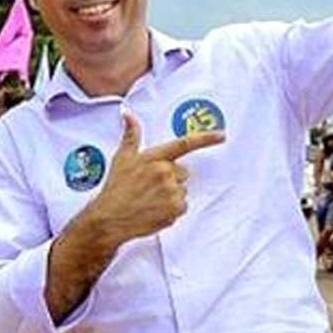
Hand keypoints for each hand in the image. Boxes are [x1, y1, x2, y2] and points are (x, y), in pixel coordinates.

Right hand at [91, 113, 224, 243]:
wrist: (110, 217)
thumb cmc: (116, 187)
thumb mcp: (123, 158)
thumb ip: (131, 135)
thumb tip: (128, 114)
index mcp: (155, 157)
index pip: (185, 144)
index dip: (206, 139)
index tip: (221, 136)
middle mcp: (166, 172)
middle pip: (183, 172)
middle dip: (171, 178)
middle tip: (151, 186)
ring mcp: (171, 191)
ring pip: (182, 190)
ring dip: (171, 195)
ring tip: (150, 199)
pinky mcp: (174, 209)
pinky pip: (182, 206)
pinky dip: (171, 210)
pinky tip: (155, 209)